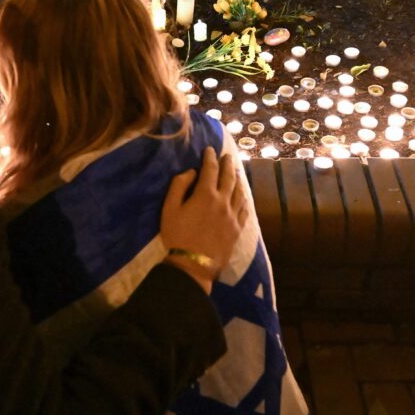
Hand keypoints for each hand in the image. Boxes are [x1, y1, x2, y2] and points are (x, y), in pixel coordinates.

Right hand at [161, 147, 248, 293]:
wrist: (193, 265)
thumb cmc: (177, 236)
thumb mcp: (169, 209)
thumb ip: (179, 186)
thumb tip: (192, 172)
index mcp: (205, 194)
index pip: (210, 169)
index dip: (210, 157)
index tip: (210, 150)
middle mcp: (223, 201)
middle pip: (228, 177)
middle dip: (227, 164)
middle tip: (226, 156)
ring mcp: (233, 215)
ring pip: (239, 192)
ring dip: (237, 179)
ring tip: (236, 172)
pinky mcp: (237, 229)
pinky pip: (244, 209)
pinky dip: (244, 199)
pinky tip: (243, 196)